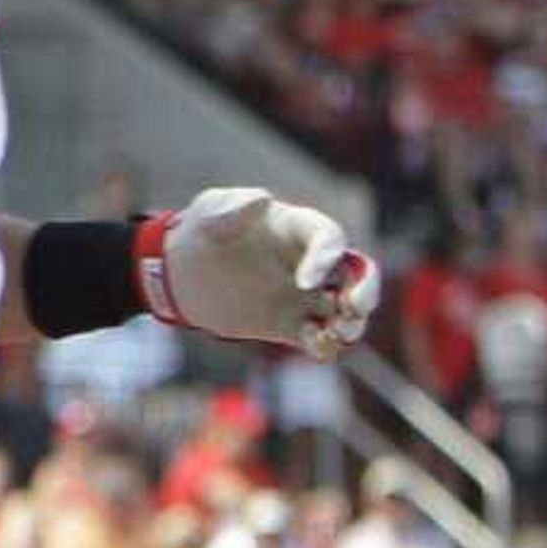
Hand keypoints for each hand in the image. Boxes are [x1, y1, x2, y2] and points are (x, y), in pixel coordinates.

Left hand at [137, 188, 382, 360]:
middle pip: (357, 273)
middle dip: (366, 290)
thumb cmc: (201, 232)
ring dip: (353, 323)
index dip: (326, 258)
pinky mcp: (290, 325)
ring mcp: (304, 295)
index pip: (329, 237)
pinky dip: (327, 346)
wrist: (180, 272)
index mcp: (297, 229)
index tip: (305, 281)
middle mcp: (310, 262)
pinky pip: (320, 338)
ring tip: (337, 332)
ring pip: (346, 309)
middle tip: (354, 308)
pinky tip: (317, 348)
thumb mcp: (210, 213)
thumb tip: (262, 199)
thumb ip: (232, 207)